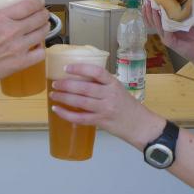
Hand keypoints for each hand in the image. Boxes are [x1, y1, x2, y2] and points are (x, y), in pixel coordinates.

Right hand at [0, 0, 48, 83]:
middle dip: (44, 15)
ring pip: (42, 33)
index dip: (37, 4)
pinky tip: (37, 46)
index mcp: (0, 18)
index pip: (28, 6)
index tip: (38, 4)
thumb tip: (1, 6)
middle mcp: (11, 31)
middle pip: (39, 18)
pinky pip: (41, 53)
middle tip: (43, 15)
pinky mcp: (21, 62)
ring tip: (43, 27)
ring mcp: (18, 47)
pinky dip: (41, 48)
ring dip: (45, 28)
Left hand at [48, 64, 164, 149]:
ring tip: (54, 95)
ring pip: (80, 102)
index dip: (80, 68)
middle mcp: (109, 95)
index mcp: (113, 83)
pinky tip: (57, 110)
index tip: (66, 68)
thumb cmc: (128, 106)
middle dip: (66, 85)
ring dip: (64, 98)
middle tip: (55, 83)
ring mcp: (105, 109)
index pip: (96, 71)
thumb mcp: (118, 89)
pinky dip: (66, 114)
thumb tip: (78, 78)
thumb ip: (102, 84)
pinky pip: (80, 118)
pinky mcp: (101, 122)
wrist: (140, 125)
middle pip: (84, 88)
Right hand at [142, 1, 193, 63]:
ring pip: (157, 26)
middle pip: (152, 23)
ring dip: (153, 16)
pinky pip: (165, 31)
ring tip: (152, 7)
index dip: (149, 12)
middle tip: (147, 2)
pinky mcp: (170, 42)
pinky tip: (161, 15)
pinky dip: (162, 23)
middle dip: (148, 12)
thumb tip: (179, 0)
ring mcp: (166, 39)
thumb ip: (180, 15)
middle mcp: (163, 34)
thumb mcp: (186, 22)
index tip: (147, 2)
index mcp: (165, 30)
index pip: (153, 21)